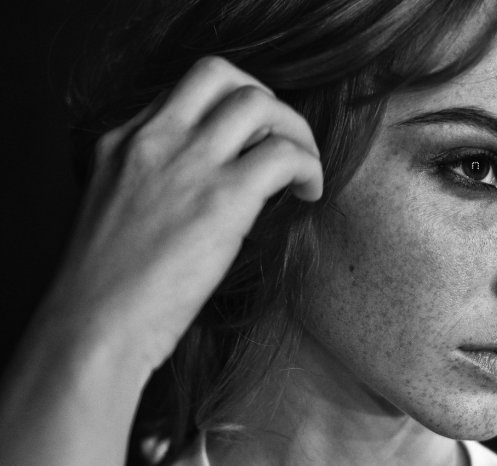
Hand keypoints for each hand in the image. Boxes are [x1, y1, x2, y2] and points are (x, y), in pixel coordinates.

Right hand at [41, 56, 322, 368]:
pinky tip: (309, 194)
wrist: (93, 329)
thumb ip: (157, 183)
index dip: (227, 110)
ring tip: (305, 168)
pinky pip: (284, 155)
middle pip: (219, 73)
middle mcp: (152, 139)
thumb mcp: (117, 213)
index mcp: (121, 142)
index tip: (249, 142)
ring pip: (258, 102)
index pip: (185, 92)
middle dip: (264, 99)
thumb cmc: (108, 289)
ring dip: (295, 129)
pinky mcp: (222, 198)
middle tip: (282, 140)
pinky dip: (309, 166)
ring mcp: (186, 163)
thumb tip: (219, 184)